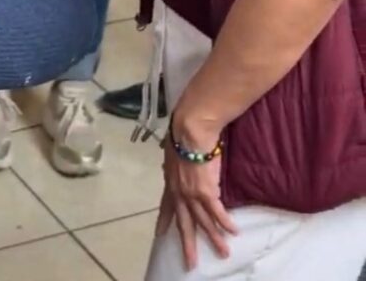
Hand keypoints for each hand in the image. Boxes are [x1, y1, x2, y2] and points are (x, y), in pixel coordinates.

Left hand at [157, 118, 236, 269]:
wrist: (189, 130)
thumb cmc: (181, 134)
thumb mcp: (171, 151)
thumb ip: (174, 163)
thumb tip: (174, 164)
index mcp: (170, 182)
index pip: (165, 206)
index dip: (163, 221)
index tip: (159, 234)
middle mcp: (179, 192)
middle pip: (184, 222)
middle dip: (187, 243)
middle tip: (190, 262)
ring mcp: (191, 194)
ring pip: (203, 222)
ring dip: (214, 238)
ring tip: (223, 253)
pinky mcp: (206, 192)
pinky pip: (217, 212)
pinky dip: (225, 223)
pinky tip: (233, 232)